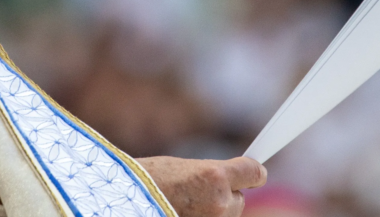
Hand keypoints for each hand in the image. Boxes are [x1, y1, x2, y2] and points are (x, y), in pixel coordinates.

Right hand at [136, 156, 266, 216]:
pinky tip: (185, 211)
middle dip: (224, 195)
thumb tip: (228, 177)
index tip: (256, 173)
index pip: (252, 172)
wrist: (123, 200)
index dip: (252, 172)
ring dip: (213, 211)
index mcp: (214, 176)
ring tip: (183, 204)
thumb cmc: (146, 181)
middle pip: (238, 198)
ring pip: (226, 214)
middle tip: (197, 192)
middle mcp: (220, 201)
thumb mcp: (180, 168)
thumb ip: (209, 173)